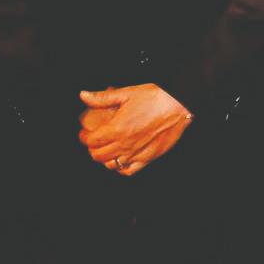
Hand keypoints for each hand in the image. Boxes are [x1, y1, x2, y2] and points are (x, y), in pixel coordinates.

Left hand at [78, 83, 192, 175]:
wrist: (179, 105)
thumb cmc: (156, 98)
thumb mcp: (127, 93)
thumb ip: (102, 97)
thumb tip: (84, 95)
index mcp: (117, 129)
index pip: (91, 140)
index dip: (84, 137)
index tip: (85, 132)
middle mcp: (125, 144)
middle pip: (98, 155)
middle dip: (92, 148)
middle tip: (94, 141)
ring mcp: (136, 153)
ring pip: (111, 165)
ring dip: (104, 158)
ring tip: (106, 149)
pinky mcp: (148, 157)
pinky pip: (129, 170)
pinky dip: (121, 168)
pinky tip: (121, 160)